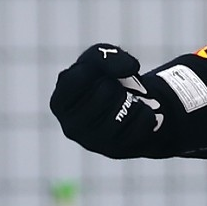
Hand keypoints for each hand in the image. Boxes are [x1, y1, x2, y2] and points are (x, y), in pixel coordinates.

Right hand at [51, 44, 175, 157]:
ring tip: (128, 103)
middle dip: (117, 85)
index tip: (104, 73)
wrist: (134, 108)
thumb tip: (128, 69)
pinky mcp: (117, 151)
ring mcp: (94, 142)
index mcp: (60, 103)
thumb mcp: (98, 60)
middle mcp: (71, 127)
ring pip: (124, 109)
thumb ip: (104, 54)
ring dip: (133, 99)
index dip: (98, 68)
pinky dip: (146, 113)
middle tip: (117, 92)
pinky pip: (142, 122)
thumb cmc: (108, 81)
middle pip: (105, 92)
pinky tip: (138, 116)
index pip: (77, 79)